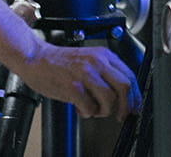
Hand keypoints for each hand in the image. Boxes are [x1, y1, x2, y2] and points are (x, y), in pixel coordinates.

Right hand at [12, 40, 139, 119]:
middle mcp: (97, 62)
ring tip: (93, 110)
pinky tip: (81, 108)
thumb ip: (105, 72)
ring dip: (104, 111)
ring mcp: (85, 74)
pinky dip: (88, 112)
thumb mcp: (89, 60)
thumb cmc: (60, 62)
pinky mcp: (73, 87)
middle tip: (121, 115)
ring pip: (110, 99)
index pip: (129, 76)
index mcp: (104, 55)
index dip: (135, 95)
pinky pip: (90, 107)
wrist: (35, 58)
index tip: (134, 107)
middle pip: (125, 86)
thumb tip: (122, 93)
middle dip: (126, 106)